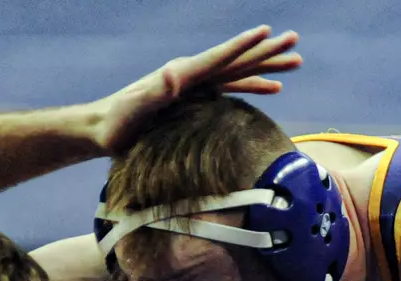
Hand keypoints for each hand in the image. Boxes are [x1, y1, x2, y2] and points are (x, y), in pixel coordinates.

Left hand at [92, 26, 301, 154]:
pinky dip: (254, 89)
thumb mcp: (136, 106)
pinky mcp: (198, 99)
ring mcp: (197, 86)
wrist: (104, 129)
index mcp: (183, 74)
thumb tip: (174, 76)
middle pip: (238, 60)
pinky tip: (272, 90)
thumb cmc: (118, 121)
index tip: (267, 32)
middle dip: (268, 51)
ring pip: (242, 73)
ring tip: (296, 62)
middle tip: (295, 40)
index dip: (244, 45)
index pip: (220, 57)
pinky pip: (234, 91)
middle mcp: (194, 74)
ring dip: (268, 68)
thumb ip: (156, 90)